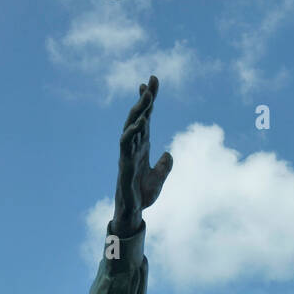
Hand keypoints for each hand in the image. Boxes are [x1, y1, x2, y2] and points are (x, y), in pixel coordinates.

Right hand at [113, 75, 172, 234]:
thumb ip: (164, 165)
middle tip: (151, 82)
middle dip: (144, 99)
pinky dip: (132, 132)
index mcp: (142, 146)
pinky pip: (126, 145)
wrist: (133, 212)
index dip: (149, 100)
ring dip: (139, 111)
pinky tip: (140, 122)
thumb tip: (168, 154)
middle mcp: (133, 146)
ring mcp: (128, 154)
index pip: (146, 117)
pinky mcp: (125, 165)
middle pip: (138, 117)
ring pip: (131, 127)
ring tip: (147, 97)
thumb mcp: (159, 178)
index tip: (153, 81)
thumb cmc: (142, 195)